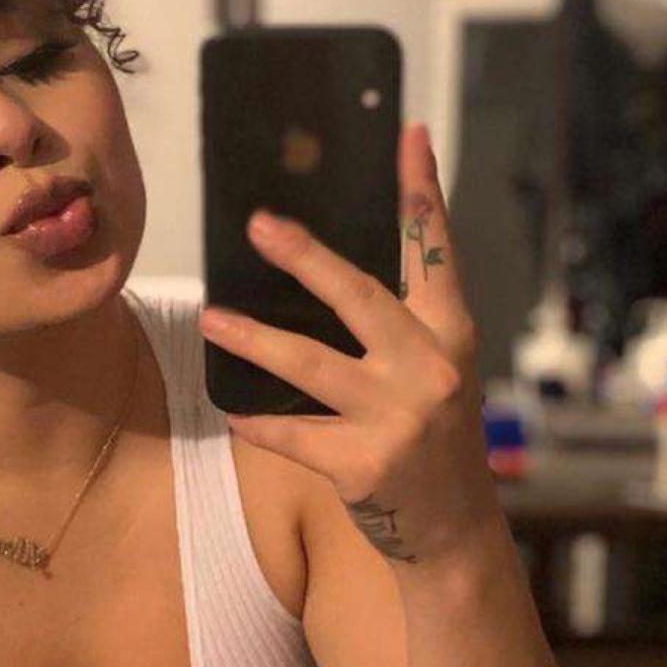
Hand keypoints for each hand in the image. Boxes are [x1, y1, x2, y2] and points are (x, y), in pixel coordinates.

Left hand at [198, 121, 496, 565]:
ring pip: (309, 365)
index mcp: (451, 334)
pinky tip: (232, 408)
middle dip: (305, 258)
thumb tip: (328, 265)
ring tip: (211, 317)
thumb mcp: (437, 370)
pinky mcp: (363, 466)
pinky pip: (293, 434)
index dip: (422, 191)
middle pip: (359, 296)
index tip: (409, 134)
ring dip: (253, 339)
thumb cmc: (436, 438)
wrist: (455, 533)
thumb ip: (402, 322)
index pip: (435, 251)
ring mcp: (397, 419)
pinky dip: (259, 422)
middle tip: (258, 224)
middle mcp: (430, 369)